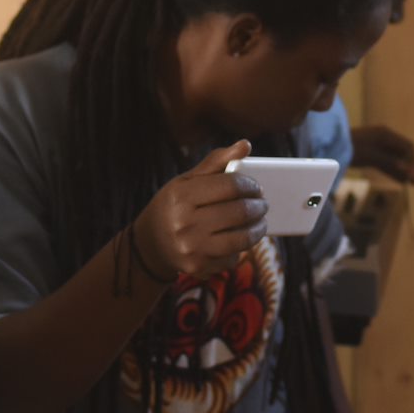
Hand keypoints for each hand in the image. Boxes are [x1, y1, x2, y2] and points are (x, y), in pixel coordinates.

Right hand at [133, 141, 266, 279]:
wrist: (150, 244)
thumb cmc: (174, 205)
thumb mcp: (187, 180)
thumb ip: (216, 162)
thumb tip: (246, 145)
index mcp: (182, 195)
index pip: (231, 185)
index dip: (251, 185)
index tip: (256, 187)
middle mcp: (185, 223)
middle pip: (240, 212)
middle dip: (259, 206)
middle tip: (263, 204)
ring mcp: (192, 248)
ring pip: (242, 238)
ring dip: (259, 228)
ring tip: (260, 221)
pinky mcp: (199, 267)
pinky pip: (233, 257)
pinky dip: (241, 248)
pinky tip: (239, 238)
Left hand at [349, 124, 413, 184]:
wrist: (326, 145)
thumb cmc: (349, 148)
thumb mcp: (371, 156)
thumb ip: (390, 163)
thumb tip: (410, 172)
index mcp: (385, 134)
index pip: (408, 147)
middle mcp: (383, 137)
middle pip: (403, 152)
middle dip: (411, 167)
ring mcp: (376, 145)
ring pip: (395, 158)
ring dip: (403, 170)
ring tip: (411, 184)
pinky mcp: (369, 152)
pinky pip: (386, 161)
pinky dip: (393, 170)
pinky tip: (399, 180)